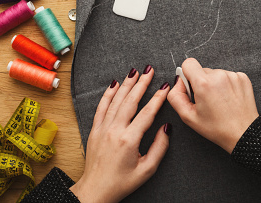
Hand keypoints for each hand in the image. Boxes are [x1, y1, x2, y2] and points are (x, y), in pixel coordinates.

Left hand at [70, 67, 170, 202]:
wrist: (95, 190)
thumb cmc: (122, 182)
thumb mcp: (147, 169)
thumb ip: (160, 147)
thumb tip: (166, 128)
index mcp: (129, 139)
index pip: (147, 112)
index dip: (158, 98)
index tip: (165, 86)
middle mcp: (114, 130)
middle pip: (130, 101)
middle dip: (141, 83)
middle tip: (150, 70)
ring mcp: (102, 128)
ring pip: (116, 100)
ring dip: (126, 84)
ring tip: (135, 72)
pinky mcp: (94, 130)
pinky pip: (101, 107)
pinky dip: (108, 94)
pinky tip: (114, 84)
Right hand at [167, 58, 258, 152]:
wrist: (243, 133)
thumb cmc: (217, 128)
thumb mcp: (188, 117)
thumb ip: (175, 96)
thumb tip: (178, 82)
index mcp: (204, 83)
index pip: (188, 63)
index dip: (187, 75)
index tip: (192, 87)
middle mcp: (219, 76)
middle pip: (202, 70)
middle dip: (201, 82)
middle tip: (207, 101)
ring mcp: (233, 75)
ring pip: (216, 74)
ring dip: (215, 84)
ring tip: (219, 101)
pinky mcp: (243, 77)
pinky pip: (228, 76)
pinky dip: (226, 85)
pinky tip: (228, 99)